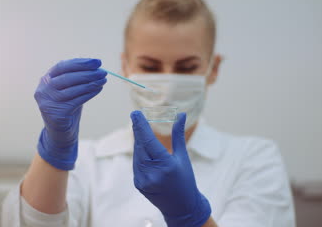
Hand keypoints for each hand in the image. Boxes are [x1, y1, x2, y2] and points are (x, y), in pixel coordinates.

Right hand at [34, 58, 106, 169]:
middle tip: (103, 72)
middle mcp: (43, 90)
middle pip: (68, 77)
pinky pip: (76, 100)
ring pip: (73, 88)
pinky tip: (98, 89)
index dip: (80, 63)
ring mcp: (47, 102)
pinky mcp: (55, 113)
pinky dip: (89, 93)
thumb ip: (77, 78)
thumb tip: (95, 66)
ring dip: (91, 83)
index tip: (97, 62)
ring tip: (103, 80)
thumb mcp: (69, 89)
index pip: (63, 66)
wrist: (60, 133)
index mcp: (45, 80)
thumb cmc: (67, 107)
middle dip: (88, 73)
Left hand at [131, 111, 210, 226]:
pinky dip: (139, 153)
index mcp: (166, 165)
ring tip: (140, 130)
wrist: (182, 207)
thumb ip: (178, 135)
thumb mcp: (183, 157)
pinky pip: (136, 163)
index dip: (140, 125)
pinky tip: (142, 146)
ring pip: (137, 153)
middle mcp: (152, 173)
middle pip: (140, 145)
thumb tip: (180, 115)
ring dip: (138, 141)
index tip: (135, 113)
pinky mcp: (138, 183)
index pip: (148, 140)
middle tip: (136, 117)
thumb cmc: (186, 180)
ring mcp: (143, 179)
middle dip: (138, 130)